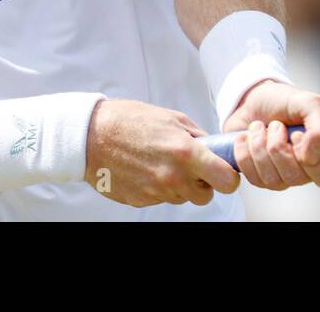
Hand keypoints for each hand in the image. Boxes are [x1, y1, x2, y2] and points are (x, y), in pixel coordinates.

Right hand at [84, 99, 239, 207]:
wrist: (91, 136)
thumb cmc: (131, 121)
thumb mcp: (172, 118)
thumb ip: (198, 137)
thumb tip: (215, 149)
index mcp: (185, 153)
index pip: (226, 181)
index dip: (228, 177)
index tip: (224, 172)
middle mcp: (173, 177)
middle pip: (205, 196)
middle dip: (202, 183)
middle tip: (190, 166)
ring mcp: (156, 192)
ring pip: (182, 198)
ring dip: (179, 185)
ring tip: (162, 162)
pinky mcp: (141, 201)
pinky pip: (161, 199)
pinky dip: (159, 188)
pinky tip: (146, 169)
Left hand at [222, 80, 319, 189]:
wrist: (250, 101)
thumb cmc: (283, 101)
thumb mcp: (309, 103)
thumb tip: (310, 158)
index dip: (309, 159)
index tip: (296, 134)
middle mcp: (307, 170)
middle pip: (294, 178)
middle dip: (277, 146)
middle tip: (276, 125)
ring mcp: (283, 177)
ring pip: (271, 180)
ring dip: (259, 146)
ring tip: (259, 127)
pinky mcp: (260, 178)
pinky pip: (253, 178)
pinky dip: (244, 152)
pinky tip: (247, 137)